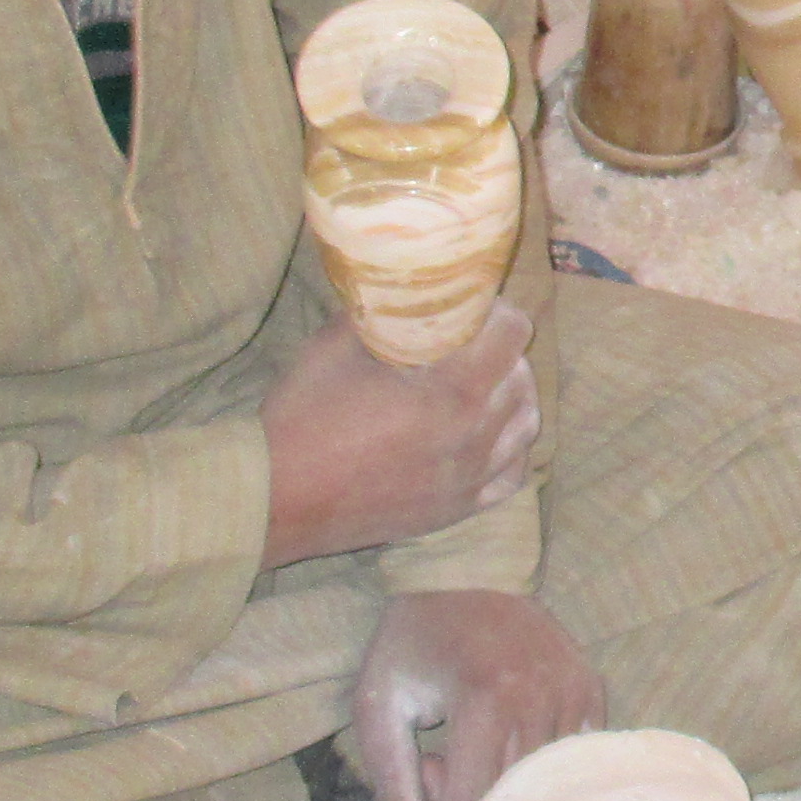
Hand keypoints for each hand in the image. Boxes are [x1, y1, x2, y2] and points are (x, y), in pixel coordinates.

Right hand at [259, 302, 536, 569]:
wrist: (276, 498)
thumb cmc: (301, 417)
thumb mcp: (335, 345)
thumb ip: (382, 314)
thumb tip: (404, 290)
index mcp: (450, 394)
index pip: (511, 334)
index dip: (496, 310)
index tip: (473, 308)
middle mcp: (471, 439)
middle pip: (520, 378)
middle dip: (502, 350)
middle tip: (472, 340)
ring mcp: (467, 480)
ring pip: (523, 427)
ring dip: (512, 396)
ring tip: (485, 383)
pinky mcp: (455, 510)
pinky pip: (511, 476)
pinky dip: (509, 448)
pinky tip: (489, 434)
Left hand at [347, 586, 608, 800]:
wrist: (466, 572)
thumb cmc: (412, 639)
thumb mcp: (379, 701)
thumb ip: (390, 777)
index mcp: (486, 699)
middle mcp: (540, 697)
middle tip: (433, 771)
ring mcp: (573, 693)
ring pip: (540, 788)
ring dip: (496, 790)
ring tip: (463, 750)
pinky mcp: (591, 690)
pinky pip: (567, 762)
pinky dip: (533, 770)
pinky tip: (502, 741)